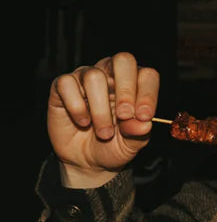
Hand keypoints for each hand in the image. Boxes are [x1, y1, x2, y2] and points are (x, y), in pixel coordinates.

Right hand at [48, 53, 157, 184]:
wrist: (87, 160)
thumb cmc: (114, 146)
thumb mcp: (132, 144)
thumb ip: (139, 132)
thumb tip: (145, 124)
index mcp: (135, 85)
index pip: (147, 75)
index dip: (148, 94)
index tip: (144, 117)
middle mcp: (111, 75)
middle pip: (123, 60)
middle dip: (126, 90)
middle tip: (125, 115)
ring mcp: (86, 77)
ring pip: (95, 77)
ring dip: (101, 110)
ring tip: (105, 133)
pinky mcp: (62, 86)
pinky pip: (67, 84)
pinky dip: (77, 107)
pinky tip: (83, 122)